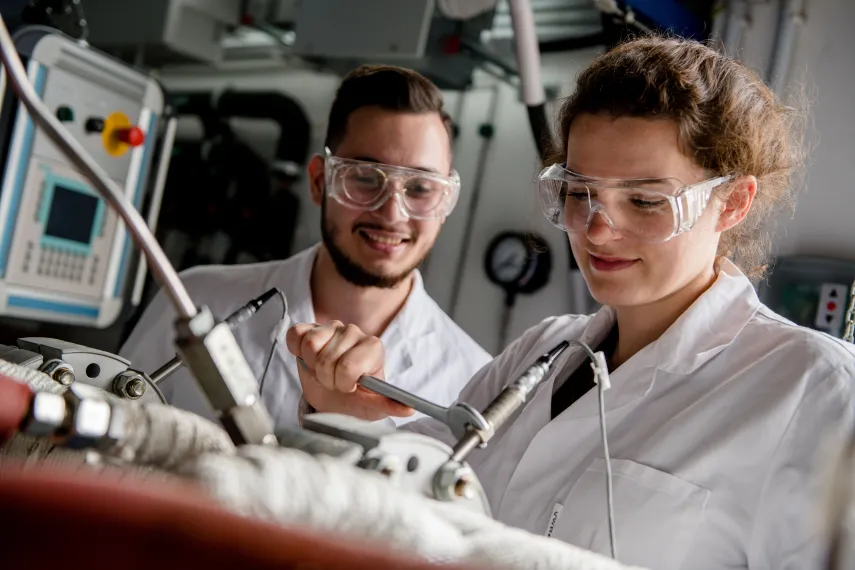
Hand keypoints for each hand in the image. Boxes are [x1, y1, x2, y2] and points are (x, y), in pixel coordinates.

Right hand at [285, 321, 413, 420]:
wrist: (334, 394)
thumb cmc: (355, 398)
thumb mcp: (373, 406)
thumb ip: (389, 405)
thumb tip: (408, 409)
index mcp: (373, 347)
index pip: (348, 366)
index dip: (343, 383)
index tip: (348, 388)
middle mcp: (354, 332)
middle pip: (326, 359)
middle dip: (326, 379)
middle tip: (333, 383)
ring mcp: (332, 327)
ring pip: (311, 345)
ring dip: (312, 367)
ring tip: (322, 372)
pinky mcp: (310, 327)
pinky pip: (296, 335)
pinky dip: (297, 351)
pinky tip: (308, 359)